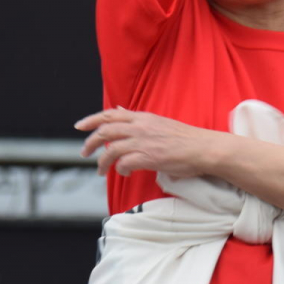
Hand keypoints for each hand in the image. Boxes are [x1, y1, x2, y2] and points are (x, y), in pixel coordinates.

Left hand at [75, 108, 216, 177]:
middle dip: (90, 143)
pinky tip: (124, 173)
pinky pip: (124, 163)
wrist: (204, 148)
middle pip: (105, 132)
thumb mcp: (157, 122)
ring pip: (111, 150)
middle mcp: (140, 127)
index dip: (91, 120)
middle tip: (84, 153)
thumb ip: (137, 119)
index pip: (110, 114)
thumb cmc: (185, 139)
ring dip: (102, 162)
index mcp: (142, 117)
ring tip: (100, 171)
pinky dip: (120, 169)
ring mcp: (144, 142)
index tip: (79, 126)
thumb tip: (120, 110)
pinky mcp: (149, 157)